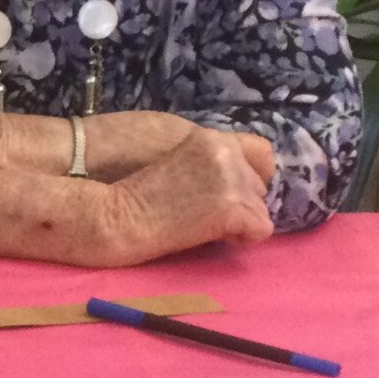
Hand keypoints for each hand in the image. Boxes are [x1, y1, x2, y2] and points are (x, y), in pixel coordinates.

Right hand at [98, 125, 273, 263]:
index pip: (261, 152)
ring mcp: (232, 181)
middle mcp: (227, 154)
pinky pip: (261, 229)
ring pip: (261, 209)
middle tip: (204, 213)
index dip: (251, 176)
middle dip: (240, 202)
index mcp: (211, 139)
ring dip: (239, 221)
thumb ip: (208, 161)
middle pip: (259, 186)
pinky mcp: (234, 208)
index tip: (230, 194)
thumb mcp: (175, 159)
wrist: (117, 216)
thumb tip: (235, 183)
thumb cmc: (134, 192)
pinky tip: (214, 237)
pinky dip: (243, 239)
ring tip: (204, 225)